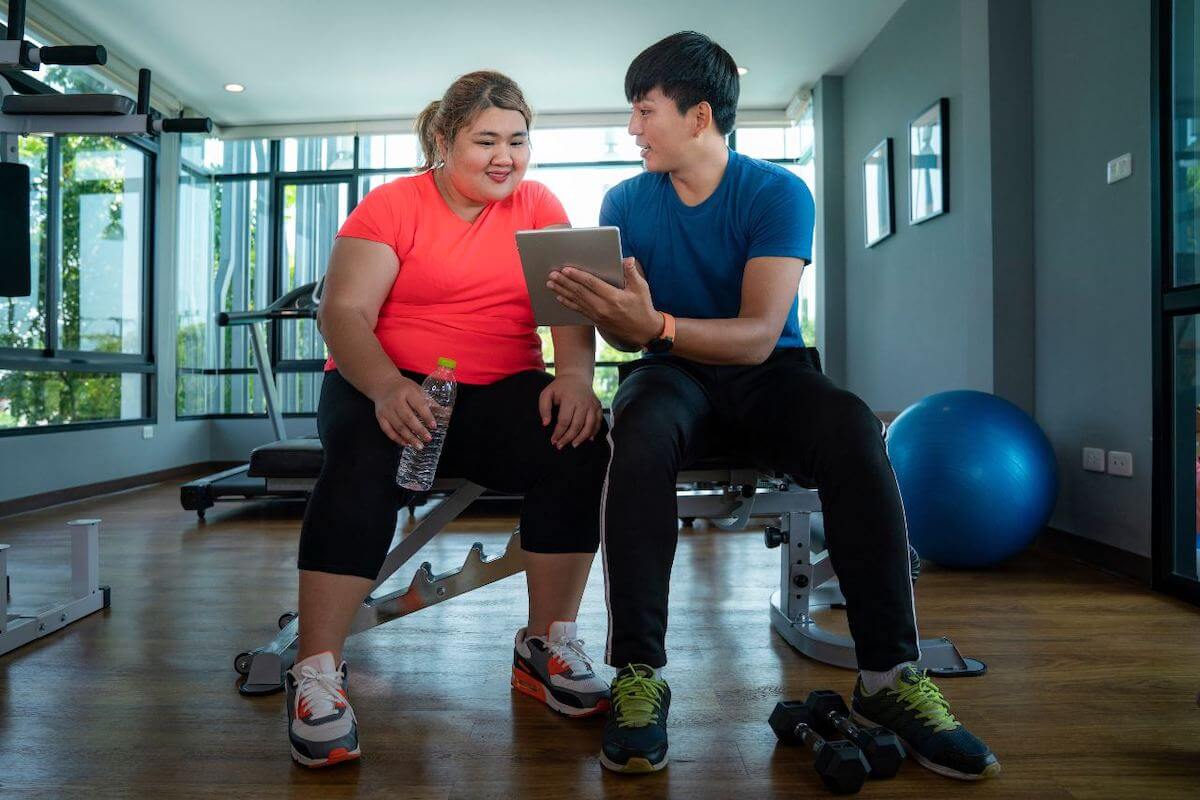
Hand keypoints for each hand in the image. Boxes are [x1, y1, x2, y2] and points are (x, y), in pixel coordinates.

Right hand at [372, 376, 436, 448]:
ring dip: (409, 438)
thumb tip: (446, 413)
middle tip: (428, 439)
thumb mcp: (418, 390)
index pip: (419, 405)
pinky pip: (388, 430)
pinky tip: (406, 443)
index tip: (434, 426)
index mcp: (408, 391)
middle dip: (419, 430)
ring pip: (398, 426)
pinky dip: (397, 438)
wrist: (383, 384)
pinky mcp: (380, 416)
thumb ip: (431, 402)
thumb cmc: (404, 388)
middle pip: (408, 418)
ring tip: (419, 445)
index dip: (427, 416)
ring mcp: (386, 409)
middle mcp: (396, 400)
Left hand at [537, 374, 601, 448]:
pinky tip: (588, 438)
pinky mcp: (598, 407)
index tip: (553, 441)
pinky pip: (598, 422)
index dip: (559, 433)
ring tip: (574, 444)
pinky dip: (594, 432)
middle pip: (577, 425)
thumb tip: (546, 423)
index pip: (564, 421)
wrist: (576, 377)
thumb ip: (544, 408)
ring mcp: (592, 405)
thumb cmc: (560, 388)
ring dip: (582, 438)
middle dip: (568, 438)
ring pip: (589, 426)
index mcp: (570, 399)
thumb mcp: (547, 394)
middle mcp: (583, 403)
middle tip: (561, 445)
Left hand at [547, 258, 663, 347]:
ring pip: (576, 300)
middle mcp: (603, 307)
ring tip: (551, 283)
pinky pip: (578, 309)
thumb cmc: (642, 307)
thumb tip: (627, 259)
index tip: (566, 269)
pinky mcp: (595, 320)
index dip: (577, 276)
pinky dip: (568, 302)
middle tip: (552, 274)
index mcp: (614, 297)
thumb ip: (632, 273)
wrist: (643, 331)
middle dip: (564, 282)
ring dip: (562, 290)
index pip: (591, 284)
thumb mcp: (641, 288)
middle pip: (579, 292)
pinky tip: (559, 296)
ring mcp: (597, 315)